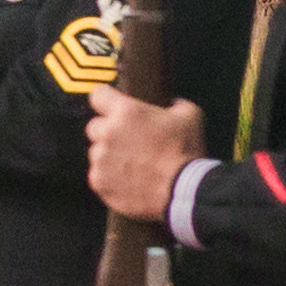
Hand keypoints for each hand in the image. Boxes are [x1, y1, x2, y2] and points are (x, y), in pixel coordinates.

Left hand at [87, 88, 202, 220]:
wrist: (183, 191)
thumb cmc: (186, 153)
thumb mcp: (190, 117)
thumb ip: (176, 104)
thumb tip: (172, 103)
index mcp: (126, 112)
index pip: (98, 95)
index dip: (106, 100)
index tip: (111, 106)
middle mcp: (107, 133)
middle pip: (95, 126)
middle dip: (109, 132)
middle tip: (131, 142)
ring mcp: (100, 159)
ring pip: (96, 152)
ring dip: (109, 156)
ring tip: (135, 164)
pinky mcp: (98, 181)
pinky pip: (98, 174)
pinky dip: (110, 177)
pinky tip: (131, 179)